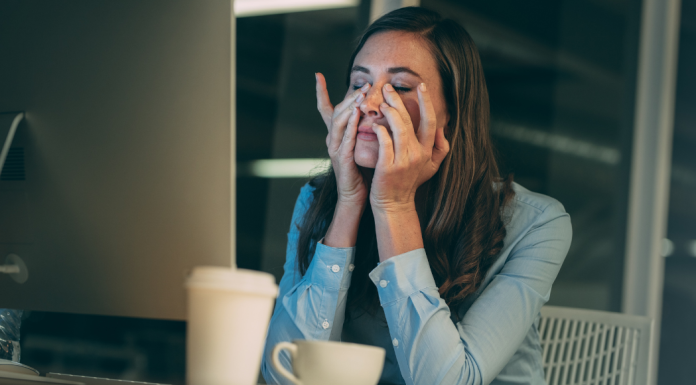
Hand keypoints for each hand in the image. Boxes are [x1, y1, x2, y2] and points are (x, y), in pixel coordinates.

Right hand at [315, 73, 370, 207]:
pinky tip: (357, 114)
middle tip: (364, 84)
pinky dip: (351, 124)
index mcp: (336, 135)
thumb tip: (371, 111)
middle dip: (349, 96)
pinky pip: (346, 138)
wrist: (356, 197)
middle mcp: (332, 139)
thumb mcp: (360, 145)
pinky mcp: (341, 158)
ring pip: (339, 121)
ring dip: (350, 106)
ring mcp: (335, 148)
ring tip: (361, 94)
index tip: (317, 75)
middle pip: (336, 111)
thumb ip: (362, 129)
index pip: (326, 109)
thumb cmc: (361, 171)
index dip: (321, 92)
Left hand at [369, 82, 449, 212]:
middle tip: (387, 88)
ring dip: (388, 112)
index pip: (431, 121)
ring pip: (398, 128)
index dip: (427, 102)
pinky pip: (384, 142)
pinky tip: (374, 124)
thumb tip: (442, 130)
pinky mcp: (388, 166)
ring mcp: (403, 160)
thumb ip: (440, 149)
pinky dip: (380, 130)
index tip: (421, 86)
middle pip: (410, 120)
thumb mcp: (431, 168)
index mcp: (427, 151)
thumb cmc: (409, 183)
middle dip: (398, 100)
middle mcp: (417, 154)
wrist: (394, 204)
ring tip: (380, 103)